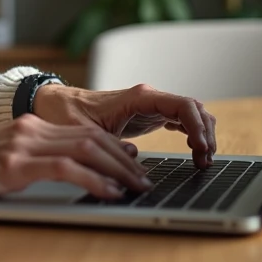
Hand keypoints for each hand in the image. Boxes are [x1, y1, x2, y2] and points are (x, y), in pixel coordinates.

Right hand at [0, 116, 151, 202]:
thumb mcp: (5, 155)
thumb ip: (36, 156)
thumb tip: (73, 169)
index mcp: (31, 125)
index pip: (85, 131)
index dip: (115, 146)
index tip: (134, 162)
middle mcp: (31, 128)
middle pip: (93, 138)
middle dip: (125, 160)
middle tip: (144, 179)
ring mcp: (23, 144)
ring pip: (86, 149)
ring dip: (118, 170)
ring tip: (135, 187)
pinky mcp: (15, 164)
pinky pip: (66, 169)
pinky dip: (93, 179)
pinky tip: (108, 191)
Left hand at [32, 84, 216, 167]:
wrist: (55, 104)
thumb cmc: (66, 113)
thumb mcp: (82, 133)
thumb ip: (105, 146)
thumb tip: (128, 164)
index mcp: (138, 97)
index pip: (182, 105)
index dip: (197, 126)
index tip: (200, 148)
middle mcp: (148, 98)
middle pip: (193, 108)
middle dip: (205, 133)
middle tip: (206, 160)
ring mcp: (151, 106)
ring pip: (190, 114)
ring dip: (202, 134)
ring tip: (203, 161)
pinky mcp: (149, 116)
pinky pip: (180, 121)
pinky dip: (192, 135)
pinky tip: (195, 154)